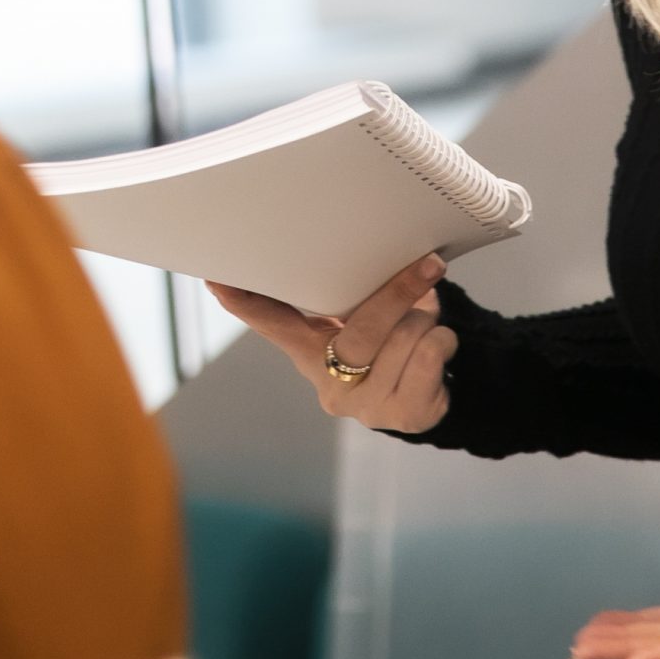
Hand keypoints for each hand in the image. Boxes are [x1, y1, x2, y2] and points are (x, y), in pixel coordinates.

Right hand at [205, 255, 455, 433]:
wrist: (427, 395)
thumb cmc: (389, 340)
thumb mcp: (362, 318)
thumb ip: (350, 293)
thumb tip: (357, 241)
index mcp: (309, 352)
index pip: (272, 324)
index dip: (245, 302)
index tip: (216, 278)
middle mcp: (329, 384)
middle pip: (360, 333)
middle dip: (398, 293)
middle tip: (430, 263)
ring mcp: (366, 407)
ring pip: (405, 340)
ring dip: (427, 320)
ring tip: (424, 323)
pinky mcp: (404, 417)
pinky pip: (430, 358)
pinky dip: (443, 341)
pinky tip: (438, 346)